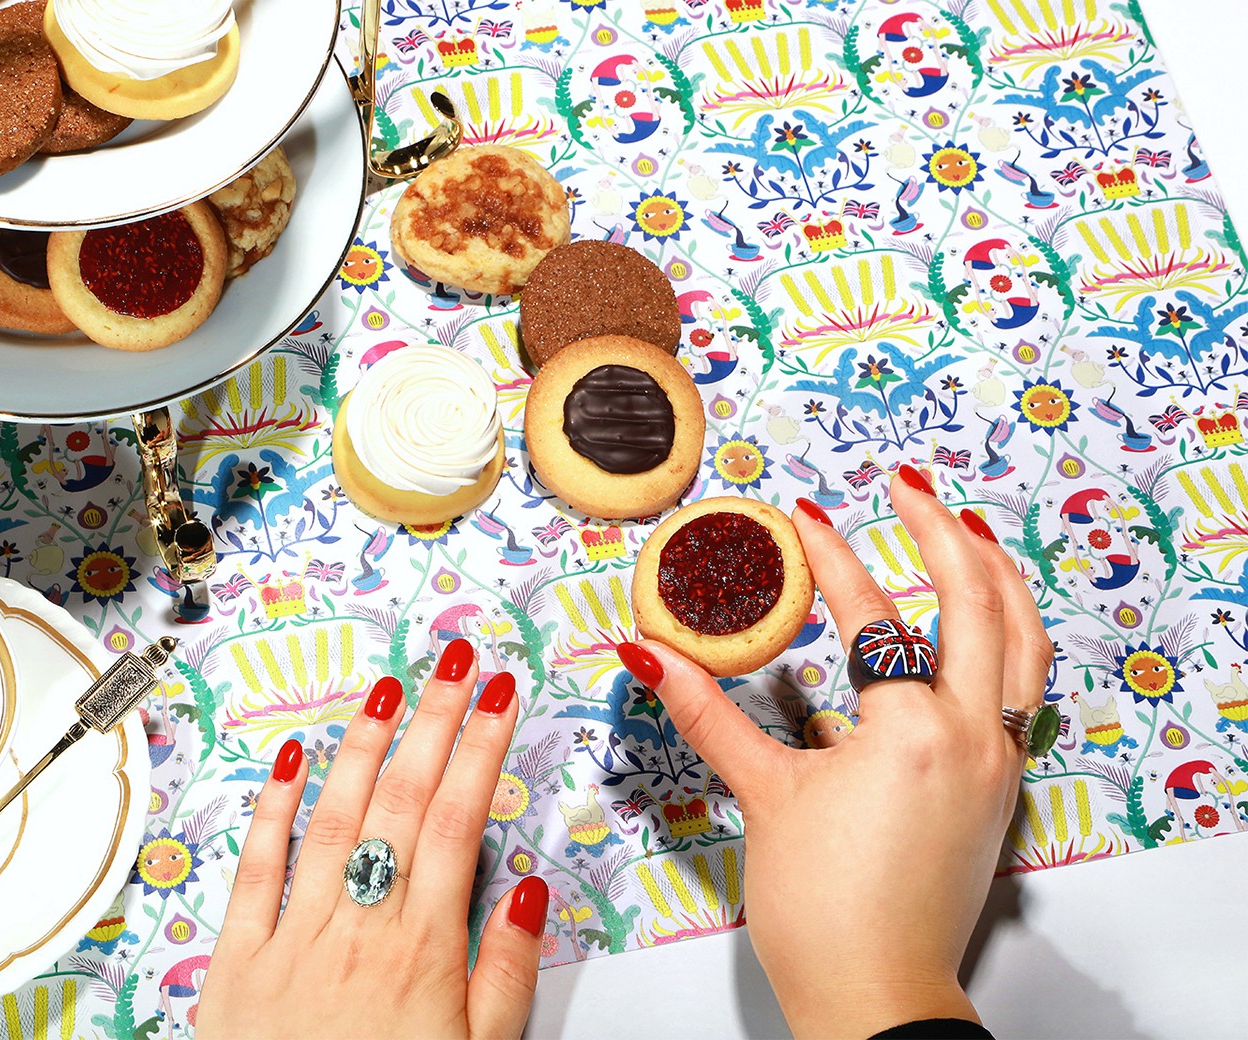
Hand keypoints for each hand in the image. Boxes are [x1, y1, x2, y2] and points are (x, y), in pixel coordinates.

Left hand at [196, 640, 547, 1038]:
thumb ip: (503, 974)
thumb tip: (524, 888)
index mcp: (422, 949)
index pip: (460, 820)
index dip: (482, 747)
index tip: (500, 696)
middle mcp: (358, 925)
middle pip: (403, 800)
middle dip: (435, 720)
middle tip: (456, 662)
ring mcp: (294, 935)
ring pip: (333, 815)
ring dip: (364, 745)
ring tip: (390, 689)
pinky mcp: (238, 958)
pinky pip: (255, 868)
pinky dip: (269, 809)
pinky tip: (286, 761)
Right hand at [619, 468, 1052, 1037]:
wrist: (875, 994)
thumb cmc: (824, 910)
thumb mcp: (763, 794)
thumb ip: (707, 711)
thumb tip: (650, 653)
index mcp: (912, 731)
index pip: (872, 615)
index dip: (832, 558)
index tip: (804, 520)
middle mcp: (973, 736)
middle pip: (980, 600)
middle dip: (940, 531)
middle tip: (904, 488)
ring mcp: (998, 761)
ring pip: (1024, 641)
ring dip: (996, 576)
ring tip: (964, 531)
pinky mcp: (1002, 787)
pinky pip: (1023, 687)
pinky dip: (1008, 637)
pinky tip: (979, 626)